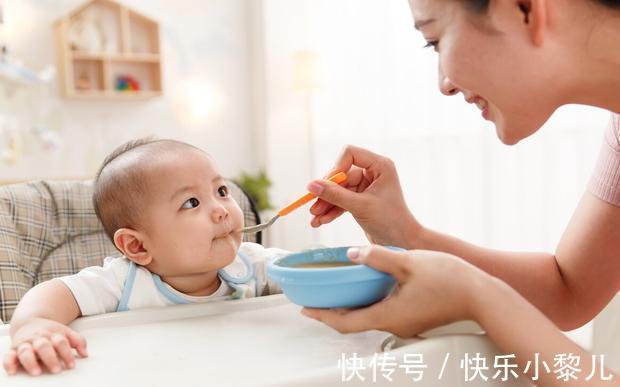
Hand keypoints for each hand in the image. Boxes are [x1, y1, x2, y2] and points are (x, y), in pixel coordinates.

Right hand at [3, 317, 87, 375]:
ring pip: (26, 351)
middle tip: (56, 369)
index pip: (61, 342)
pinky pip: (9, 356)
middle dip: (50, 358)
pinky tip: (13, 370)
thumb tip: (85, 353)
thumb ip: (77, 341)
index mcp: (52, 334)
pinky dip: (9, 363)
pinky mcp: (13, 350)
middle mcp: (38, 339)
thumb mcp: (65, 332)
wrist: (29, 321)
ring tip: (37, 371)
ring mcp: (25, 344)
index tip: (71, 365)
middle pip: (44, 346)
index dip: (66, 354)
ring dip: (31, 362)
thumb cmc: (49, 331)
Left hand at [301, 245, 489, 336]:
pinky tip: (366, 288)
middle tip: (315, 300)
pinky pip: (383, 313)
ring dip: (350, 308)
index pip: (346, 323)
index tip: (305, 309)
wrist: (483, 296)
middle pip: (354, 323)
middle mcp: (395, 324)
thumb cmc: (450, 280)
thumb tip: (351, 254)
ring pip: (369, 318)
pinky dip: (368, 304)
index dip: (323, 317)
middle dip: (332, 313)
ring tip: (334, 292)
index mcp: (389, 315)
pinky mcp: (415, 317)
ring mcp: (406, 323)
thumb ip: (377, 258)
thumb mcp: (408, 262)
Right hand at [307, 145, 420, 247]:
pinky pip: (341, 200)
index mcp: (380, 166)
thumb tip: (311, 185)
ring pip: (339, 190)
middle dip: (327, 192)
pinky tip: (321, 221)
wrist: (402, 242)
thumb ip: (335, 195)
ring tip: (314, 218)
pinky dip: (332, 210)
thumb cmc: (390, 221)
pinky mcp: (361, 199)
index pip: (350, 153)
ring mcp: (366, 186)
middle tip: (313, 206)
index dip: (336, 168)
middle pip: (341, 174)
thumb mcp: (360, 207)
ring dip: (326, 203)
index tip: (326, 185)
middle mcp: (373, 172)